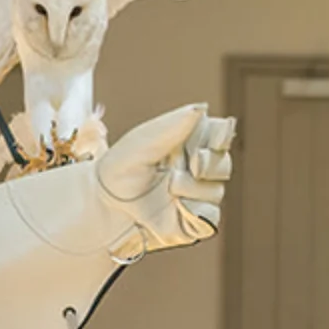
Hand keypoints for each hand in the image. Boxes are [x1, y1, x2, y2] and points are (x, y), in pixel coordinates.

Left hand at [96, 104, 235, 259]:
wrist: (105, 202)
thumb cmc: (120, 167)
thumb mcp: (143, 141)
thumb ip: (173, 125)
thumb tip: (201, 108)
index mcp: (189, 142)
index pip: (219, 134)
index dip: (221, 136)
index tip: (216, 140)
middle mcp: (196, 168)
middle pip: (222, 163)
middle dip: (209, 163)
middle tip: (192, 164)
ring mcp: (196, 194)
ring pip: (215, 190)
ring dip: (192, 188)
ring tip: (168, 186)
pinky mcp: (194, 219)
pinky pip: (209, 216)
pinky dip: (194, 211)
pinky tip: (176, 206)